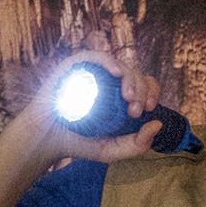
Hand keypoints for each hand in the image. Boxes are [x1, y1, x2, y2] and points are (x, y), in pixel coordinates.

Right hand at [22, 51, 168, 163]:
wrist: (46, 141)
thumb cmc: (78, 143)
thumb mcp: (112, 150)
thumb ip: (137, 144)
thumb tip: (159, 124)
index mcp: (120, 97)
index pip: (144, 85)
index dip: (151, 93)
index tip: (148, 109)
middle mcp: (109, 82)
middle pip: (135, 74)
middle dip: (141, 90)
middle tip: (134, 110)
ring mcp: (93, 73)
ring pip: (120, 65)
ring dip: (129, 78)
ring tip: (127, 96)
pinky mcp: (75, 67)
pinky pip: (95, 56)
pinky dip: (108, 60)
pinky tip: (116, 72)